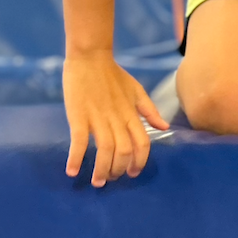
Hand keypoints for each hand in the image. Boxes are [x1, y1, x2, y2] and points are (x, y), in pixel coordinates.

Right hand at [63, 51, 169, 186]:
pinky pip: (78, 141)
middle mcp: (117, 118)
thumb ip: (150, 110)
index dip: (140, 161)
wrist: (90, 56)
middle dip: (119, 170)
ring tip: (97, 181)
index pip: (143, 143)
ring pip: (105, 150)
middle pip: (124, 151)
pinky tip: (72, 171)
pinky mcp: (79, 115)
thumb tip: (165, 127)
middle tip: (111, 179)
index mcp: (131, 113)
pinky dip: (76, 158)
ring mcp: (98, 117)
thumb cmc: (113, 74)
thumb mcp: (136, 90)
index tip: (132, 173)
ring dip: (102, 169)